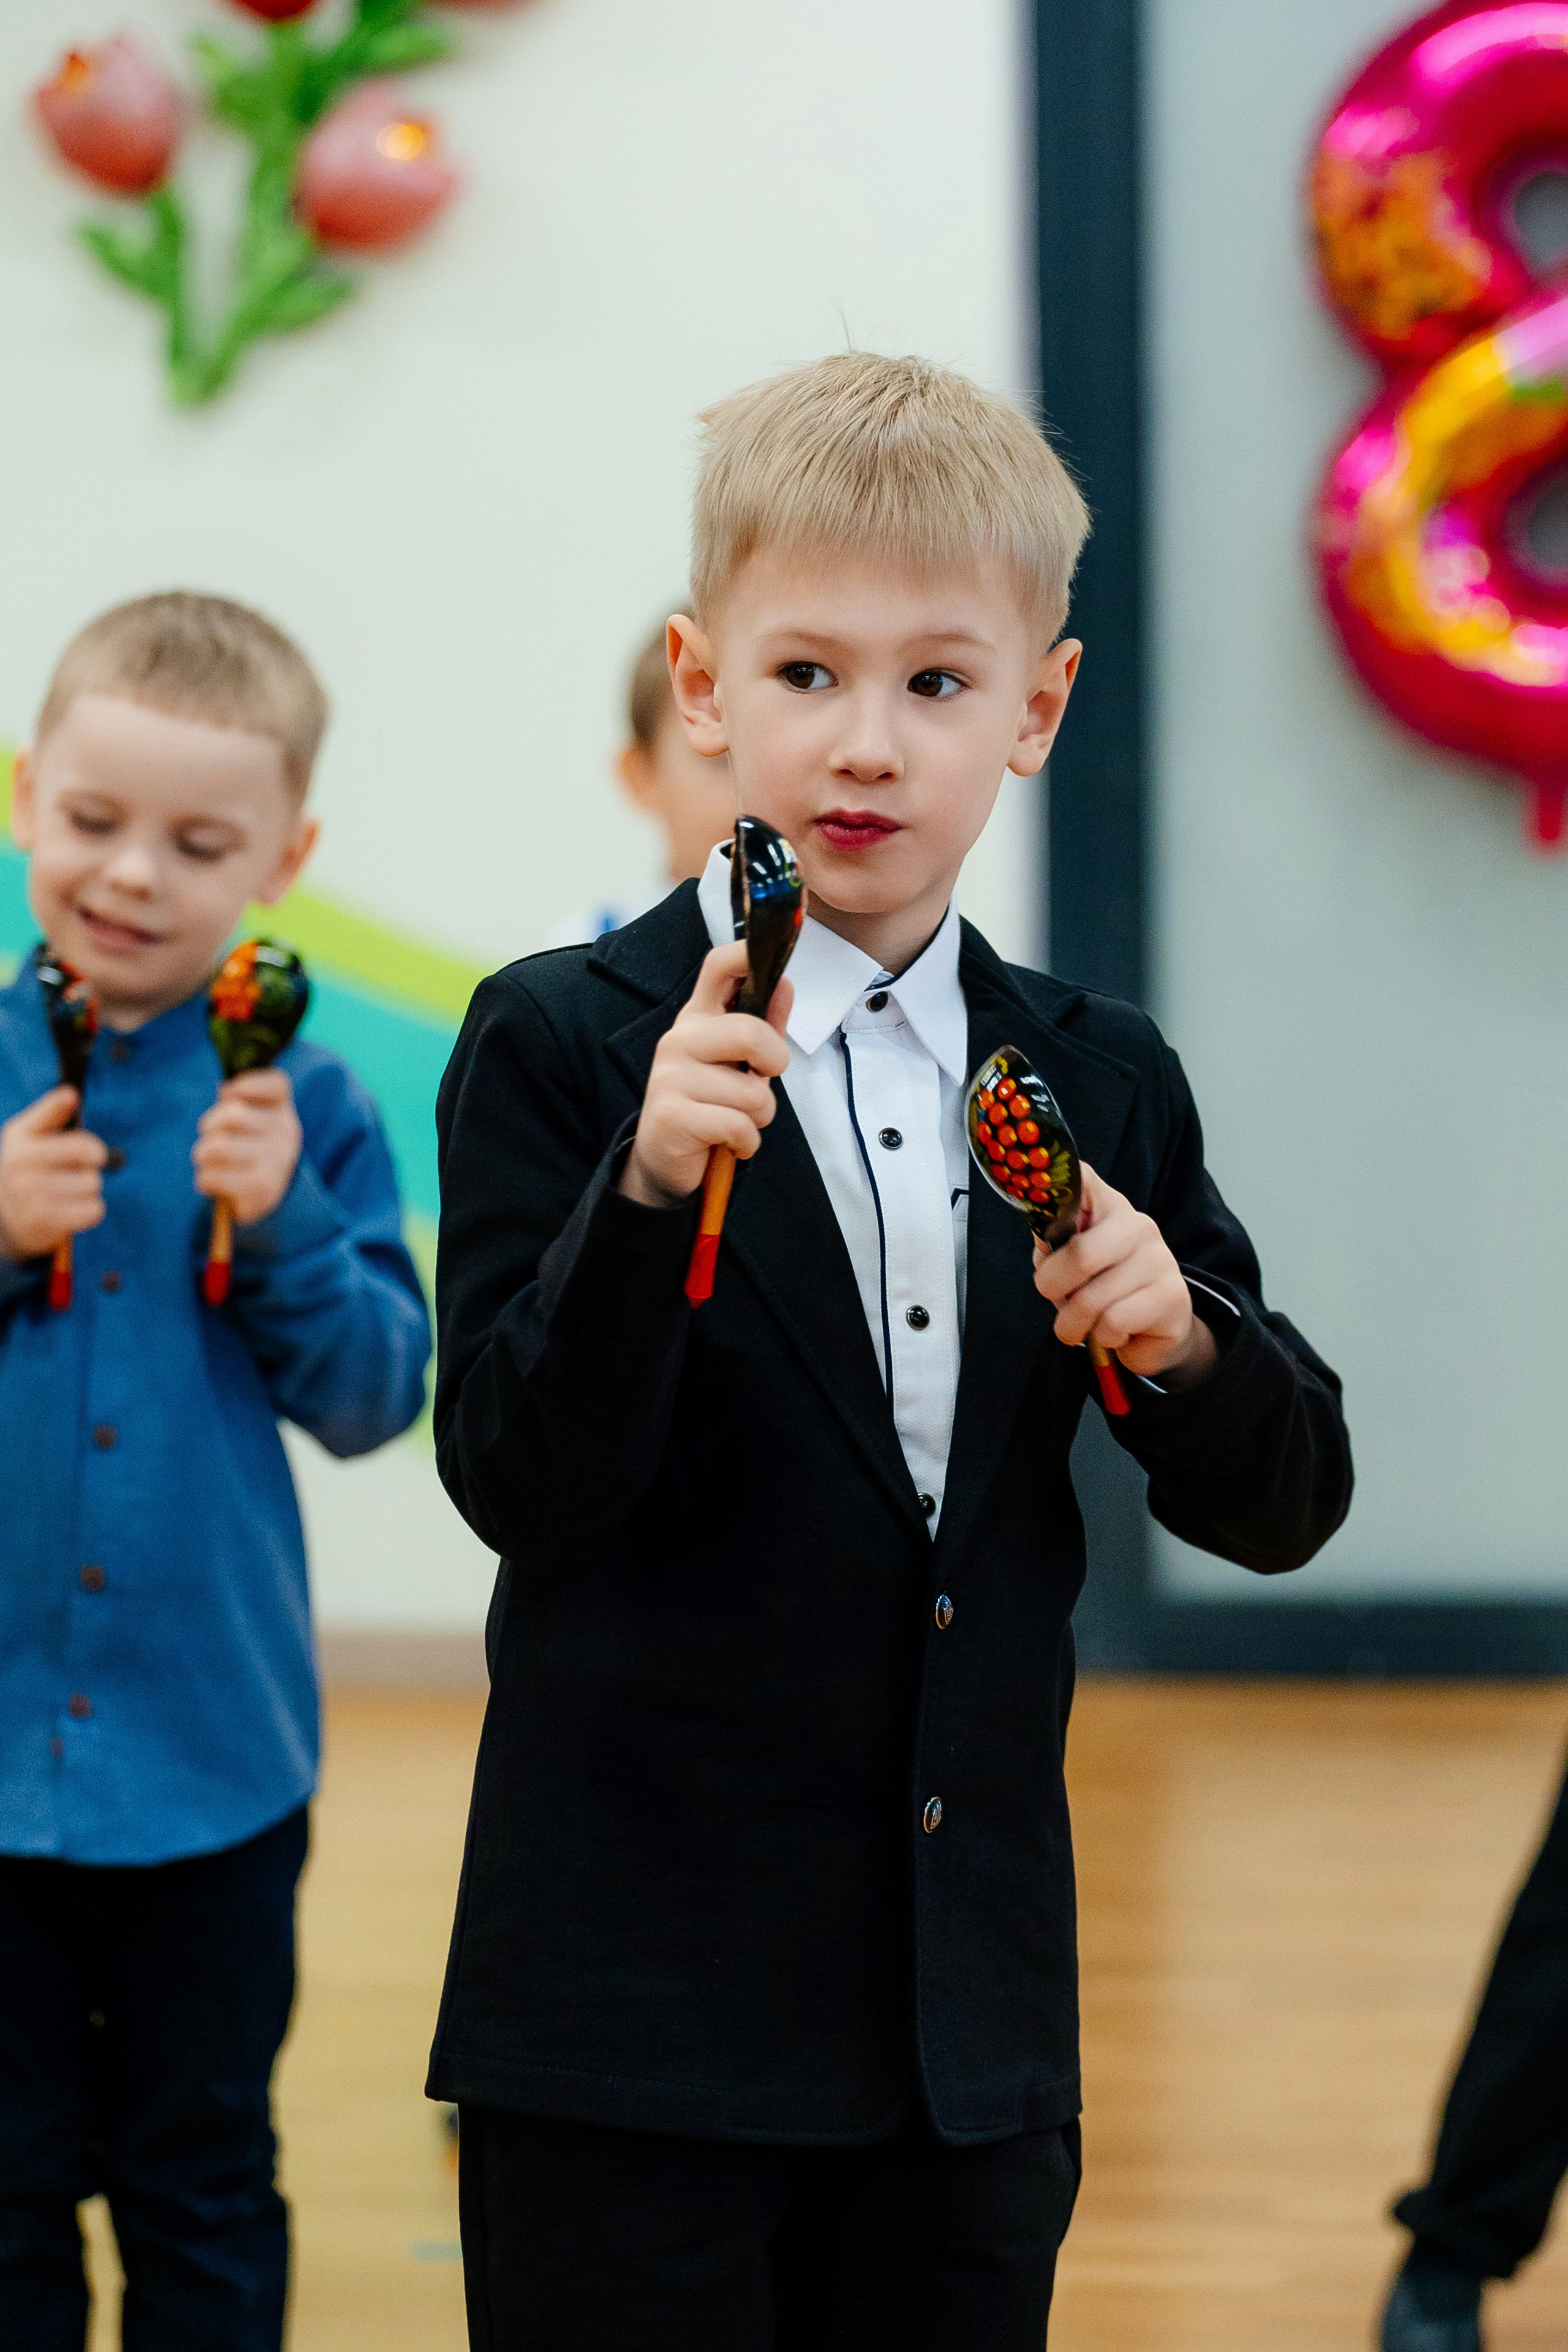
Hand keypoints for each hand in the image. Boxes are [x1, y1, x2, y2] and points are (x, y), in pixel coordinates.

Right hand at [0, 1087, 106, 1261]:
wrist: (7, 1215)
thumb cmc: (29, 1166)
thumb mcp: (32, 1134)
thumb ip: (53, 1112)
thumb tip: (71, 1093)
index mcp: (20, 1136)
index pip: (57, 1118)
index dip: (87, 1136)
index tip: (92, 1146)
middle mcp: (19, 1164)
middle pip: (90, 1155)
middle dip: (91, 1162)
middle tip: (78, 1168)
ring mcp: (28, 1195)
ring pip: (93, 1184)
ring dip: (89, 1188)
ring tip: (69, 1190)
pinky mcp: (42, 1222)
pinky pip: (93, 1211)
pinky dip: (90, 1210)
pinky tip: (72, 1208)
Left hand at [193, 1069, 301, 1226]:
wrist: (262, 1192)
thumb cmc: (244, 1143)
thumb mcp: (245, 1113)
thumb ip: (236, 1098)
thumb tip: (226, 1092)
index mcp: (281, 1107)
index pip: (276, 1084)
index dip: (246, 1084)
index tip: (228, 1093)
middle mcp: (285, 1132)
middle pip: (234, 1115)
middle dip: (209, 1126)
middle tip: (209, 1136)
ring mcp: (277, 1161)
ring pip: (219, 1148)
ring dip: (203, 1155)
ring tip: (209, 1160)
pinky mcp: (263, 1189)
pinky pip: (213, 1177)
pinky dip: (204, 1180)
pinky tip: (215, 1181)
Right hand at [620, 941, 793, 1208]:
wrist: (664, 1159)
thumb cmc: (710, 1104)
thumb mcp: (739, 1063)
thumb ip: (763, 1025)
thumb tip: (784, 984)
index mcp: (698, 1018)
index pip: (718, 967)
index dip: (746, 953)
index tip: (769, 958)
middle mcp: (680, 1038)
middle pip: (750, 1034)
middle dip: (774, 1066)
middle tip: (761, 1082)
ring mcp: (671, 1076)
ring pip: (752, 1094)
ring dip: (758, 1117)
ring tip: (735, 1120)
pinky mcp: (671, 1115)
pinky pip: (738, 1126)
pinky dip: (746, 1142)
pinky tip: (728, 1142)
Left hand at [1032, 1163, 1216, 1387]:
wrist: (1153, 1328)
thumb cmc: (1101, 1289)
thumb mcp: (1069, 1264)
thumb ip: (1052, 1247)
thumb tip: (1042, 1241)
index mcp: (1107, 1206)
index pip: (1082, 1179)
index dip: (1052, 1187)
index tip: (1036, 1200)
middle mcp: (1138, 1224)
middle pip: (1080, 1255)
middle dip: (1053, 1288)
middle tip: (1055, 1298)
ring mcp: (1160, 1258)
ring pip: (1092, 1300)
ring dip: (1074, 1324)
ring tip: (1084, 1324)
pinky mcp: (1172, 1296)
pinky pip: (1114, 1322)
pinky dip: (1103, 1336)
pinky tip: (1114, 1331)